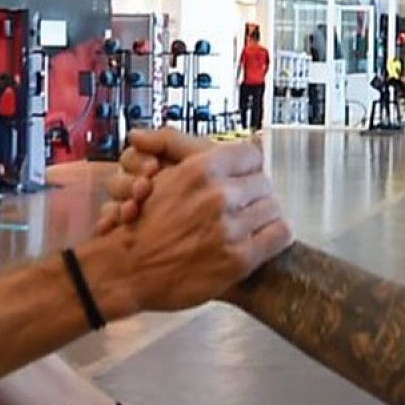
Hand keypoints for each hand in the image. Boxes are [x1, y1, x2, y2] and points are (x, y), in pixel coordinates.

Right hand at [91, 140, 291, 311]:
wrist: (124, 270)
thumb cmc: (139, 226)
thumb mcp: (160, 175)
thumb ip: (184, 147)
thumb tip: (221, 135)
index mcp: (200, 170)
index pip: (251, 155)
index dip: (246, 169)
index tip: (239, 179)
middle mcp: (218, 196)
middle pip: (264, 183)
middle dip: (252, 194)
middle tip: (239, 207)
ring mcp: (230, 228)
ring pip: (273, 208)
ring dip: (261, 217)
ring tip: (244, 225)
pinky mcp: (239, 258)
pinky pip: (280, 235)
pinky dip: (272, 237)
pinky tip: (257, 241)